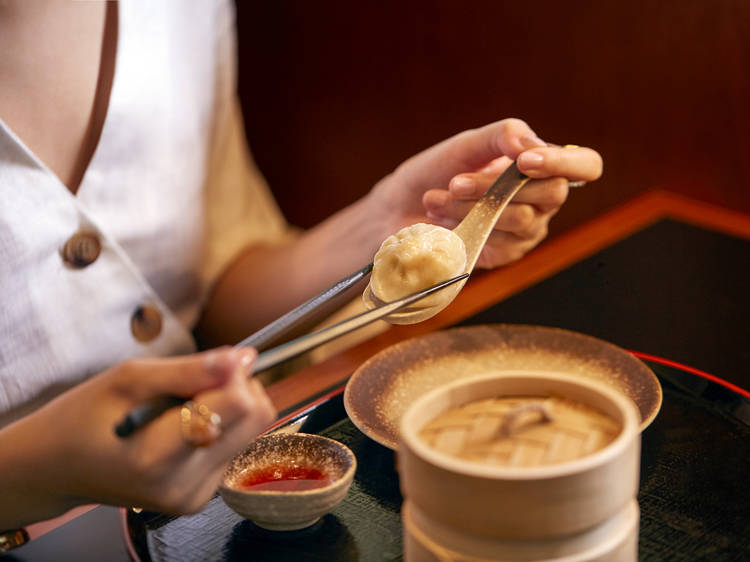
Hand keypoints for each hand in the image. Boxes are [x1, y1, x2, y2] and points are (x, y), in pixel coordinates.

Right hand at [0, 348, 275, 527]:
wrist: (54, 470)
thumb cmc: (82, 418)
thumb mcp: (127, 378)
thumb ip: (191, 370)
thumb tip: (245, 357)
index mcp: (159, 458)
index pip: (238, 406)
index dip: (234, 374)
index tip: (212, 363)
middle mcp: (184, 486)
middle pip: (255, 419)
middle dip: (235, 388)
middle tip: (194, 382)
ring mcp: (195, 497)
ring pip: (251, 431)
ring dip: (228, 407)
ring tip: (181, 406)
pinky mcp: (201, 498)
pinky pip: (236, 446)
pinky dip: (219, 427)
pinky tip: (183, 426)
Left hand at [369, 119, 602, 267]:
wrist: (399, 207)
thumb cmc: (437, 171)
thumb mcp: (468, 144)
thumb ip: (502, 135)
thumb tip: (532, 146)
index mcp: (543, 165)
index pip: (586, 165)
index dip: (566, 163)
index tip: (525, 161)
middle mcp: (542, 200)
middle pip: (552, 193)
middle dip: (499, 185)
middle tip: (456, 181)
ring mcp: (527, 231)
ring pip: (520, 219)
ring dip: (474, 206)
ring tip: (436, 199)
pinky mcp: (506, 254)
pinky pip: (500, 243)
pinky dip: (466, 228)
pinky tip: (440, 222)